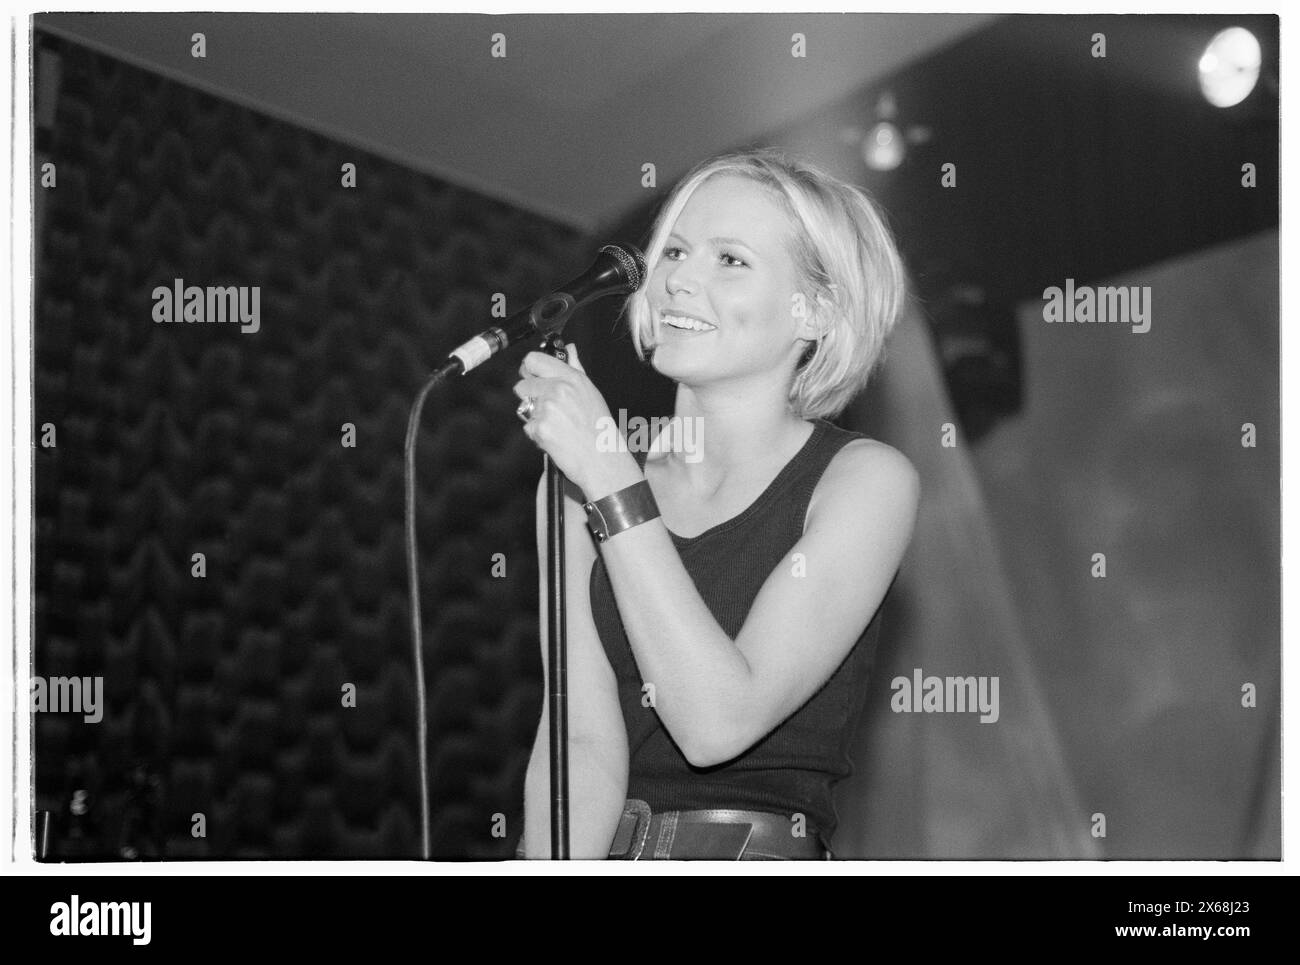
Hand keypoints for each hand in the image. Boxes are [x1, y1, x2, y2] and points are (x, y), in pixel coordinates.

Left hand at [513, 343, 641, 498]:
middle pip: (522, 384)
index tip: (532, 376)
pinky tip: (555, 436)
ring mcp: (547, 409)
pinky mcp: (539, 428)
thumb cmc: (600, 428)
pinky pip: (527, 426)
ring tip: (556, 424)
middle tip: (548, 408)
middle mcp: (558, 389)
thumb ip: (575, 368)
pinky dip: (537, 433)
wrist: (602, 459)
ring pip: (524, 406)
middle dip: (530, 396)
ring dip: (534, 415)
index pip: (533, 360)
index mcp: (571, 378)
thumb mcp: (591, 392)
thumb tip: (569, 349)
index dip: (529, 369)